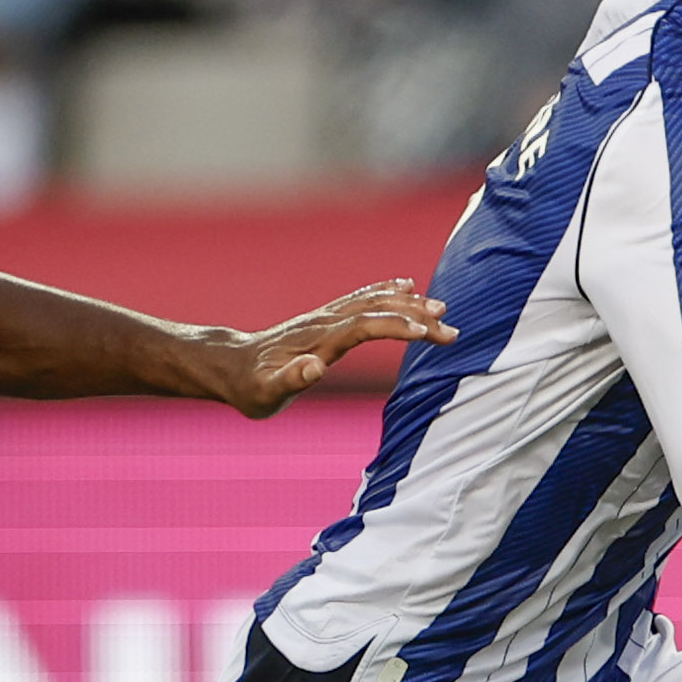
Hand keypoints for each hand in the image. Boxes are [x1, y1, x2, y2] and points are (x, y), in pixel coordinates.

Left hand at [214, 279, 455, 415]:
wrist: (230, 366)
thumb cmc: (249, 386)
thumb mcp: (264, 394)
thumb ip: (289, 382)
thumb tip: (314, 368)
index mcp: (318, 341)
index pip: (364, 327)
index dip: (395, 327)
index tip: (426, 333)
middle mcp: (325, 322)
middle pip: (377, 310)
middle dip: (416, 316)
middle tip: (451, 329)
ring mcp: (326, 317)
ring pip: (374, 301)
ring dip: (409, 303)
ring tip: (441, 308)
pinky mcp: (326, 319)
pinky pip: (362, 298)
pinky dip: (387, 291)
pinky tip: (406, 287)